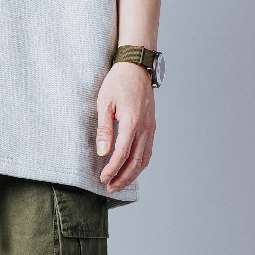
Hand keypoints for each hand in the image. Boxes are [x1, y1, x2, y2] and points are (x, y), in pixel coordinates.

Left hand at [96, 61, 155, 192]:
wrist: (136, 66)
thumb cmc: (117, 82)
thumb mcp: (104, 103)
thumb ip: (104, 129)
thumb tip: (102, 152)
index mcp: (131, 122)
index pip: (122, 154)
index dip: (111, 169)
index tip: (102, 178)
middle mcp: (144, 127)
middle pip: (135, 161)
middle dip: (123, 178)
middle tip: (111, 188)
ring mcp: (151, 127)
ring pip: (145, 158)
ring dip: (133, 174)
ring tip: (120, 184)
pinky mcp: (152, 126)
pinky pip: (148, 150)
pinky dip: (140, 164)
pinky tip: (131, 169)